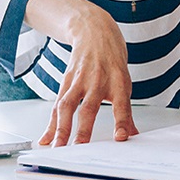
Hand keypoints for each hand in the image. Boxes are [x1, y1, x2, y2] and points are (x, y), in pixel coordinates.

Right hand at [38, 6, 138, 146]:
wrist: (94, 31)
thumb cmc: (111, 60)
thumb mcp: (124, 82)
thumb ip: (126, 112)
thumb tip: (133, 136)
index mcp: (118, 82)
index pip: (122, 105)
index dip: (122, 121)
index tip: (121, 138)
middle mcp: (98, 81)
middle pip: (89, 107)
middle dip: (83, 129)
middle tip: (79, 147)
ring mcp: (79, 80)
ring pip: (67, 105)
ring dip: (61, 128)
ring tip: (58, 147)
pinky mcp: (66, 81)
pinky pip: (56, 105)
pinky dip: (50, 124)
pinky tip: (46, 139)